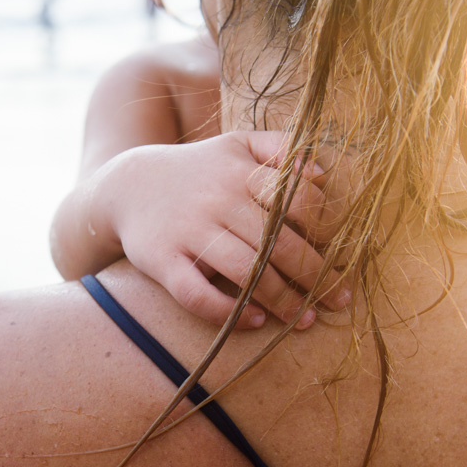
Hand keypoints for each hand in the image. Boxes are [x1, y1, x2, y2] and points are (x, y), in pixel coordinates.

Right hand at [90, 131, 349, 327]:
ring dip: (280, 300)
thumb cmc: (199, 171)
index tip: (338, 256)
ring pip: (244, 271)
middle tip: (336, 300)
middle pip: (276, 243)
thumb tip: (322, 175)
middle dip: (313, 276)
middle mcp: (216, 200)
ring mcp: (187, 231)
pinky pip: (196, 294)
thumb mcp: (236, 145)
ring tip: (303, 319)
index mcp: (240, 172)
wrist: (128, 186)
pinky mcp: (162, 261)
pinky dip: (227, 312)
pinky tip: (253, 321)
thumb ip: (280, 149)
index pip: (296, 201)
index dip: (323, 231)